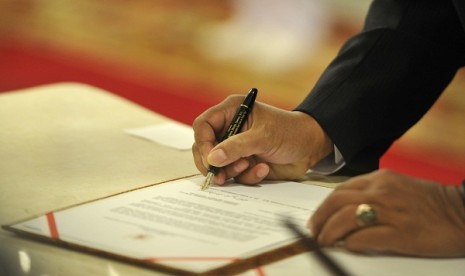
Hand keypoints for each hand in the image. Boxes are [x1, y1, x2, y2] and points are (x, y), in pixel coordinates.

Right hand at [192, 95, 332, 184]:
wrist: (311, 148)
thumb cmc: (290, 132)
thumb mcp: (263, 136)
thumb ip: (236, 147)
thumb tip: (212, 159)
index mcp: (231, 112)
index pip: (203, 126)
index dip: (203, 143)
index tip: (210, 159)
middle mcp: (230, 129)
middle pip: (205, 148)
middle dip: (213, 163)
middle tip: (220, 176)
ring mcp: (236, 148)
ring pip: (218, 165)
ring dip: (231, 170)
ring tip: (248, 166)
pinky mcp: (244, 163)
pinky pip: (236, 175)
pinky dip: (248, 176)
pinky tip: (264, 168)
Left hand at [309, 169, 464, 256]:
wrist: (462, 213)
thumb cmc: (431, 203)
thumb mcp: (397, 187)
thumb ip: (372, 194)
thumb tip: (345, 211)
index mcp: (380, 179)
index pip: (340, 190)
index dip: (323, 206)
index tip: (317, 218)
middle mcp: (382, 191)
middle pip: (336, 202)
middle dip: (319, 219)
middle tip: (314, 232)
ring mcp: (390, 211)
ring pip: (345, 218)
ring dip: (329, 232)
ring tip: (324, 242)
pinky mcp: (400, 233)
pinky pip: (365, 237)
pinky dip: (350, 243)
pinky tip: (346, 247)